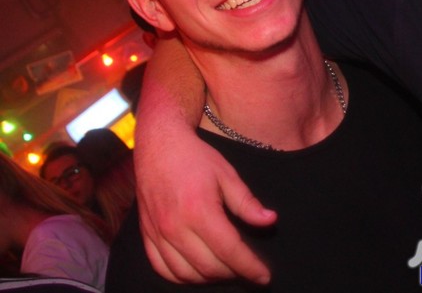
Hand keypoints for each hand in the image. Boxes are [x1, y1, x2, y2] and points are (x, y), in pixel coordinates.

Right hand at [135, 133, 276, 283]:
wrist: (158, 146)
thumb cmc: (196, 158)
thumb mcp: (228, 175)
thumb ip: (248, 203)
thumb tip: (270, 221)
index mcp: (199, 210)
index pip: (230, 251)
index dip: (250, 267)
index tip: (264, 276)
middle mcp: (175, 227)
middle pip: (209, 267)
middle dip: (234, 273)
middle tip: (249, 269)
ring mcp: (158, 234)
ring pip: (186, 274)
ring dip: (210, 278)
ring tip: (228, 270)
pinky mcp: (147, 236)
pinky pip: (163, 269)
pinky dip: (183, 277)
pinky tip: (199, 271)